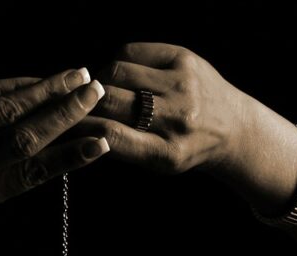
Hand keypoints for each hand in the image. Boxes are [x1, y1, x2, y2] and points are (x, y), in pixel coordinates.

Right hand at [70, 43, 247, 175]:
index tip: (65, 125)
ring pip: (117, 72)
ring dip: (100, 81)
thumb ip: (121, 147)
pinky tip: (120, 75)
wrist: (231, 128)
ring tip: (99, 91)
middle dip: (85, 102)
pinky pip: (132, 52)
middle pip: (110, 101)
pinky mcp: (184, 58)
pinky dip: (117, 63)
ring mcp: (183, 84)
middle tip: (73, 103)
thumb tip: (74, 124)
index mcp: (168, 153)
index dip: (80, 128)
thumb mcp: (156, 162)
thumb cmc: (184, 148)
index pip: (110, 136)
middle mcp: (178, 118)